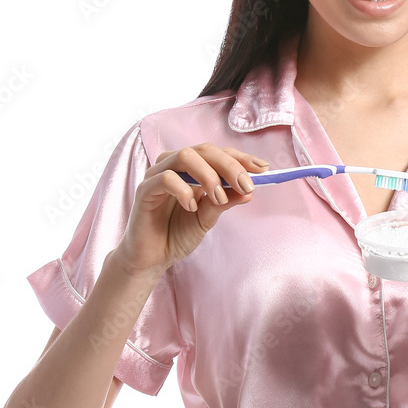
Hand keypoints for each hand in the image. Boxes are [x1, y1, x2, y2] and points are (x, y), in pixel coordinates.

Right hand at [111, 144, 268, 279]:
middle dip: (230, 166)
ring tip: (218, 198)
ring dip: (208, 175)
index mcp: (191, 168)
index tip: (263, 169)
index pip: (218, 153)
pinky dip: (184, 191)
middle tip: (245, 186)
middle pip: (204, 149)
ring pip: (185, 156)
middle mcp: (173, 165)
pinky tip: (192, 207)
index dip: (241, 158)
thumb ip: (225, 201)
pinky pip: (165, 179)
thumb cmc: (177, 233)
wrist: (151, 258)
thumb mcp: (208, 217)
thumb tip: (250, 190)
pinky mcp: (144, 190)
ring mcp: (157, 175)